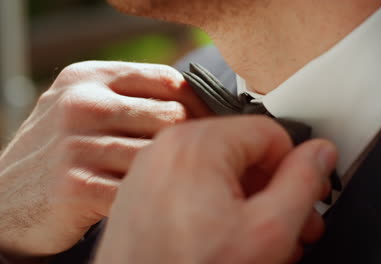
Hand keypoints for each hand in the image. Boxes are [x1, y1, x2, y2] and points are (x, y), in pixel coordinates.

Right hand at [0, 61, 210, 257]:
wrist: (5, 200)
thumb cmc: (59, 152)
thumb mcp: (83, 108)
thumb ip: (130, 98)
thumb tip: (196, 103)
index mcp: (89, 78)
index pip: (169, 80)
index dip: (199, 104)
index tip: (210, 126)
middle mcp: (82, 105)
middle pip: (172, 116)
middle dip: (193, 140)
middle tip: (201, 159)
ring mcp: (77, 146)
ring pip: (161, 155)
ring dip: (174, 172)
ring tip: (177, 181)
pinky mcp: (76, 187)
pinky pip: (141, 188)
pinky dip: (153, 195)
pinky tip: (151, 199)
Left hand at [95, 116, 336, 263]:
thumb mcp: (268, 231)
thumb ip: (302, 183)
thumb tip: (320, 154)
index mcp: (196, 144)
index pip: (270, 132)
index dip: (294, 167)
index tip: (301, 194)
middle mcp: (167, 149)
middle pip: (244, 152)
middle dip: (274, 188)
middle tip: (291, 222)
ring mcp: (151, 171)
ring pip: (220, 170)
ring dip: (248, 201)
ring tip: (261, 238)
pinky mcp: (144, 194)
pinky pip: (193, 186)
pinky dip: (216, 207)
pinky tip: (228, 239)